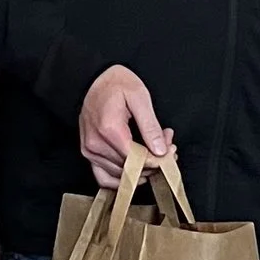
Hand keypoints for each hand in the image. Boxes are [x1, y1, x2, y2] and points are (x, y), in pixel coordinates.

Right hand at [79, 63, 169, 185]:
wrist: (93, 79)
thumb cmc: (116, 84)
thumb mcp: (139, 97)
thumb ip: (150, 126)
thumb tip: (161, 151)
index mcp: (109, 129)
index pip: (138, 159)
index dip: (158, 160)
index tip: (171, 150)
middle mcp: (96, 144)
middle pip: (131, 168)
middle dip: (153, 161)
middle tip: (167, 146)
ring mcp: (89, 151)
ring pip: (120, 175)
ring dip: (141, 169)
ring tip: (153, 150)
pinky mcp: (88, 154)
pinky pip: (103, 178)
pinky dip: (121, 180)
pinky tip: (137, 171)